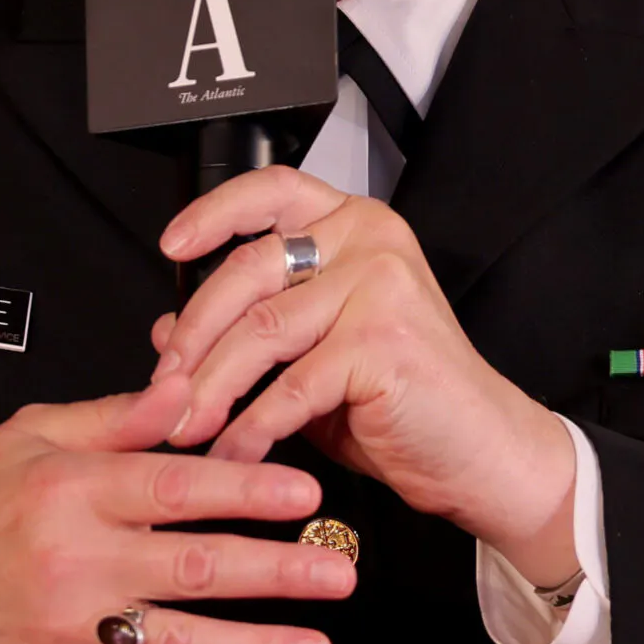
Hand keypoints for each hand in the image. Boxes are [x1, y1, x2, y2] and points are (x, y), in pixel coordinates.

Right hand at [0, 374, 356, 643]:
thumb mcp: (27, 438)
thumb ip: (114, 419)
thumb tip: (183, 388)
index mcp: (71, 490)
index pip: (175, 485)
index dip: (246, 489)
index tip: (305, 493)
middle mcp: (75, 562)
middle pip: (193, 565)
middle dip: (277, 571)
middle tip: (340, 570)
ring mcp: (73, 633)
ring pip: (182, 642)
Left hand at [152, 167, 579, 586]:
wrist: (481, 452)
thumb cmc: (403, 402)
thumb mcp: (313, 359)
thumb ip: (250, 335)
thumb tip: (166, 332)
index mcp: (356, 226)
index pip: (275, 191)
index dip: (214, 213)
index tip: (171, 245)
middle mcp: (370, 241)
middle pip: (249, 269)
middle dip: (193, 335)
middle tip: (161, 386)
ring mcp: (380, 286)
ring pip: (261, 330)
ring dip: (210, 388)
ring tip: (183, 427)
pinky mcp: (382, 342)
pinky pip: (289, 388)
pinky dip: (250, 429)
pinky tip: (232, 453)